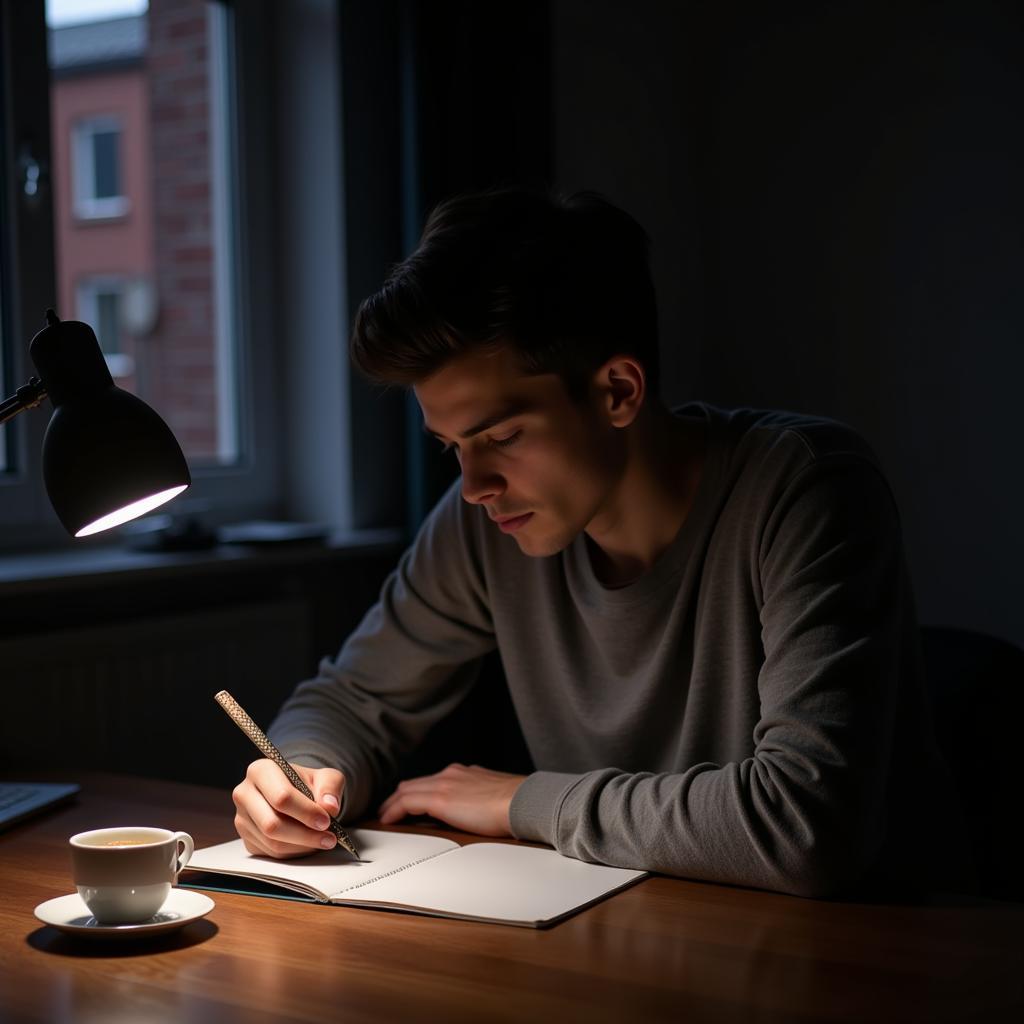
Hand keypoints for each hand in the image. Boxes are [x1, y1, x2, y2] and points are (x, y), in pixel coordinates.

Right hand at [232, 759, 345, 858]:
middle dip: (305, 834)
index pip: (281, 797)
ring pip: (272, 842)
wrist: (296, 794)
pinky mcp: (247, 839)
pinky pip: (271, 853)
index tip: (326, 821)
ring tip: (324, 840)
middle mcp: (245, 794)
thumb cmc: (308, 783)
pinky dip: (294, 852)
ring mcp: (242, 819)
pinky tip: (308, 843)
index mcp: (260, 771)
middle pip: (272, 824)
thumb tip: (330, 807)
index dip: (305, 812)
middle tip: (329, 837)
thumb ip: (330, 787)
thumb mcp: (326, 776)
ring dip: (302, 846)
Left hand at [377, 763, 526, 836]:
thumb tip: (474, 810)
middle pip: (414, 783)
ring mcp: (444, 784)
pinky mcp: (440, 799)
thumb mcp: (492, 795)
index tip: (408, 803)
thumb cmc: (515, 802)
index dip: (415, 791)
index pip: (431, 781)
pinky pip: (407, 802)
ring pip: (407, 790)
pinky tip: (388, 820)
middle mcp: (451, 774)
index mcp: (463, 773)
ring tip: (384, 816)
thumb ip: (478, 798)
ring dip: (392, 804)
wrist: (522, 801)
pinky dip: (395, 810)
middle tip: (388, 809)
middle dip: (398, 797)